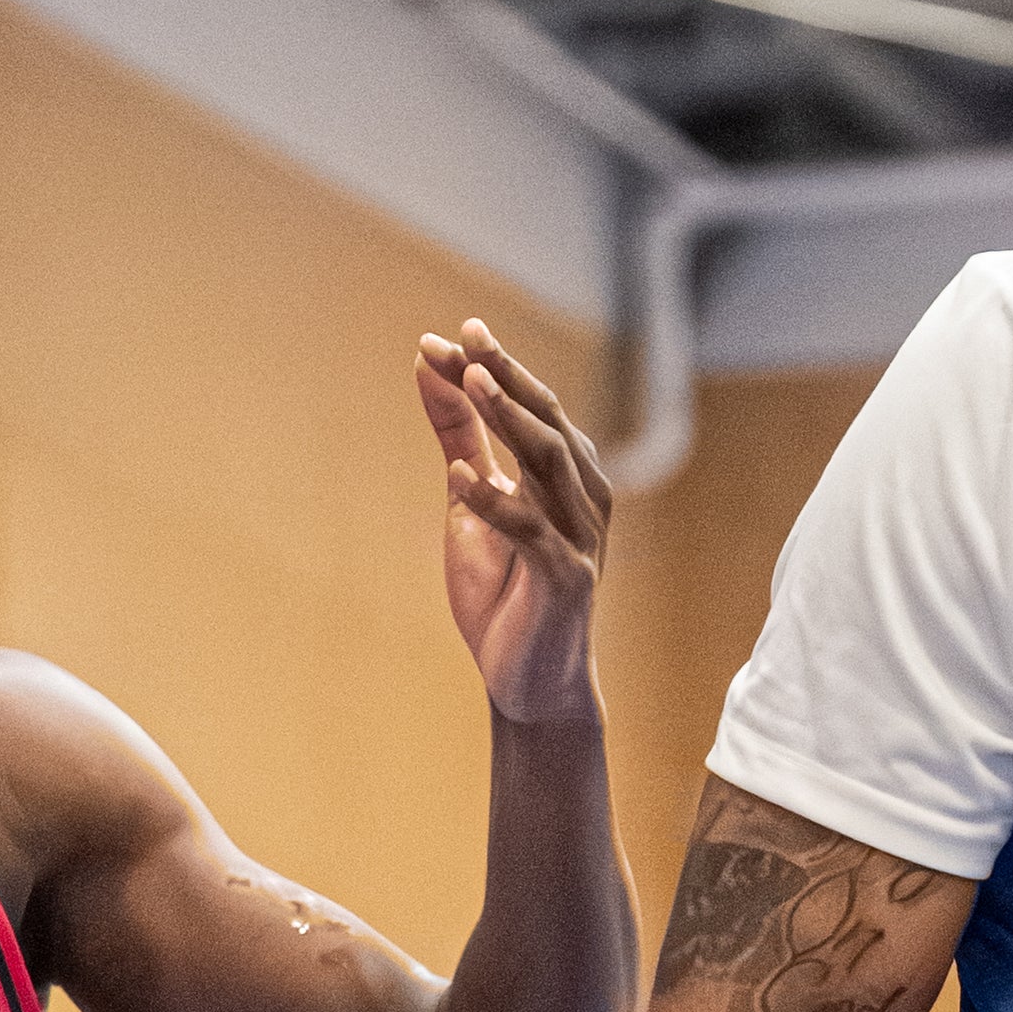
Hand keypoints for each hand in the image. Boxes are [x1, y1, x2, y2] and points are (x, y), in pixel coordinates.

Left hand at [416, 321, 610, 723]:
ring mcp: (580, 538)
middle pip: (548, 423)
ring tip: (471, 381)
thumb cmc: (503, 590)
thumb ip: (458, 437)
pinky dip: (495, 500)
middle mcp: (582, 500)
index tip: (451, 333)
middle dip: (507, 377)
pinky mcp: (566, 579)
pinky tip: (458, 474)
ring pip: (551, 464)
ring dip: (510, 420)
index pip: (533, 409)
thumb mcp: (469, 502)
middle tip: (466, 338)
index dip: (495, 368)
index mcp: (565, 478)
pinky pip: (531, 531)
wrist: (526, 679)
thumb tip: (430, 367)